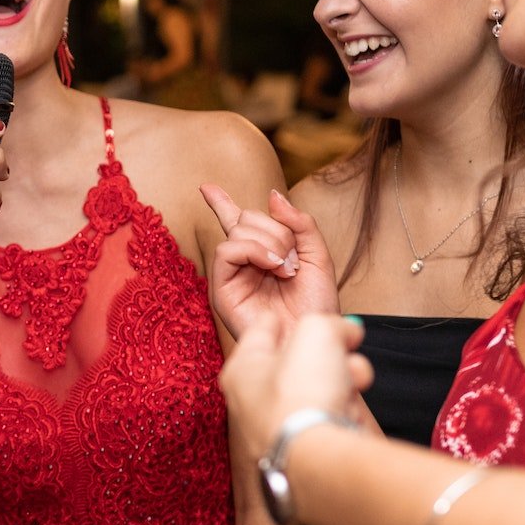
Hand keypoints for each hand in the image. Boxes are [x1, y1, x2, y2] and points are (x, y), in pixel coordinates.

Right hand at [201, 185, 338, 338]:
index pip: (238, 221)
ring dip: (270, 242)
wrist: (311, 338)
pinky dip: (253, 250)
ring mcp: (231, 276)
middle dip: (277, 230)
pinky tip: (273, 266)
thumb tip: (272, 195)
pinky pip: (227, 250)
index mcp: (263, 254)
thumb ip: (300, 224)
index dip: (221, 203)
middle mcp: (243, 263)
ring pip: (237, 230)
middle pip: (246, 218)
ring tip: (287, 270)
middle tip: (294, 261)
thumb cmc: (316, 307)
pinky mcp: (222, 290)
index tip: (206, 187)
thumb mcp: (319, 257)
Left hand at [221, 314, 373, 462]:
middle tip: (348, 347)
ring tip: (356, 379)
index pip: (258, 332)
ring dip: (343, 381)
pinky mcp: (300, 455)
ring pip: (316, 392)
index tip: (289, 315)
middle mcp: (251, 403)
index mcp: (241, 369)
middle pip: (295, 364)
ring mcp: (276, 432)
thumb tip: (347, 331)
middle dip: (328, 353)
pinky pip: (327, 422)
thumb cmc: (302, 392)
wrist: (315, 459)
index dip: (277, 319)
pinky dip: (342, 413)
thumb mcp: (317, 332)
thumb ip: (330, 323)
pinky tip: (350, 413)